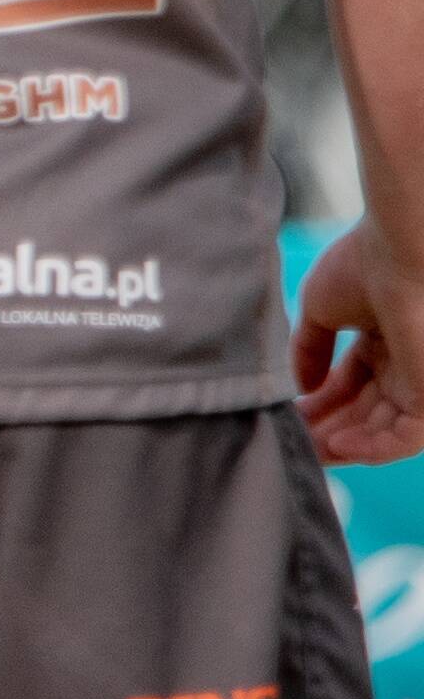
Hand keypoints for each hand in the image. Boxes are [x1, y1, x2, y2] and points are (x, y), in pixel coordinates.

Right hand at [300, 226, 423, 464]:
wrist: (404, 249)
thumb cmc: (364, 265)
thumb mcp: (320, 309)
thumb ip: (308, 350)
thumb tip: (301, 389)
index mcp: (385, 339)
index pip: (350, 385)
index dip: (318, 403)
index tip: (287, 415)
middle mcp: (407, 364)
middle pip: (364, 412)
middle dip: (326, 429)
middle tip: (291, 440)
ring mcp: (421, 381)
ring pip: (381, 430)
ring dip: (343, 444)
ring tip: (308, 448)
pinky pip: (405, 439)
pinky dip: (372, 449)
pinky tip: (337, 445)